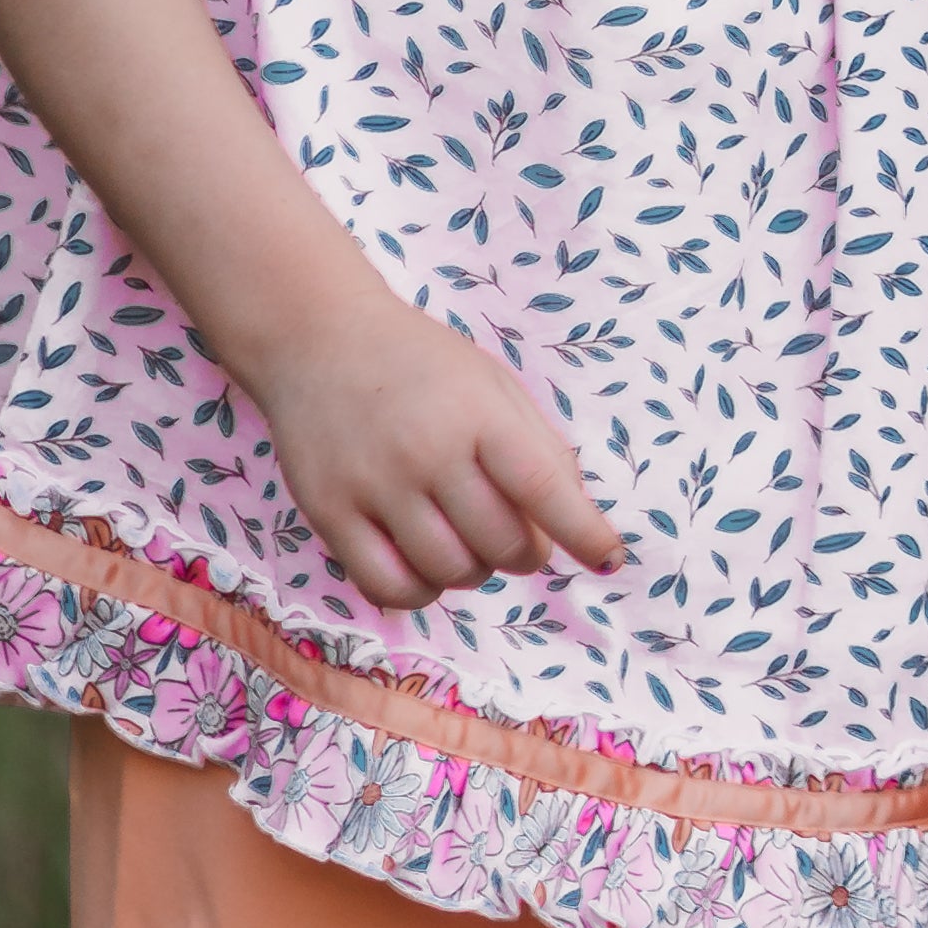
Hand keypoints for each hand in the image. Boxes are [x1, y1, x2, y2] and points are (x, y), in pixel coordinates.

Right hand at [246, 274, 629, 612]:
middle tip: (518, 537)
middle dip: (525, 552)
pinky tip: (428, 566)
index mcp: (476, 411)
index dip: (583, 531)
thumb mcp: (490, 382)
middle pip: (501, 542)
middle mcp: (427, 450)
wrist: (318, 337)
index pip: (542, 486)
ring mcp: (374, 485)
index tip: (609, 558)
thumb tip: (576, 515)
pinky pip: (389, 586)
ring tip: (470, 543)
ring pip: (449, 571)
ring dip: (475, 572)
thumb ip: (536, 444)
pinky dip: (422, 591)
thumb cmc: (419, 363)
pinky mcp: (330, 514)